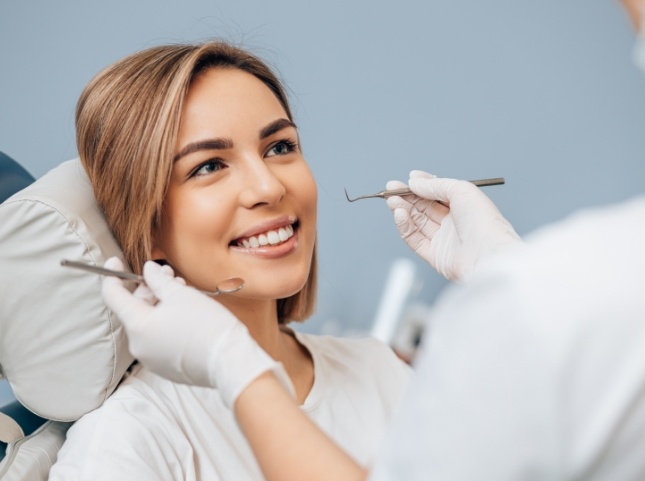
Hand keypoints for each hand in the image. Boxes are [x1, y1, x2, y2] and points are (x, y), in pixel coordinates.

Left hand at [101, 257, 293, 406]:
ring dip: (160, 305)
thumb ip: (158, 280)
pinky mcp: (165, 367)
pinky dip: (166, 324)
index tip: (115, 262)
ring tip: (182, 292)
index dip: (113, 276)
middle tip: (168, 275)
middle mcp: (138, 346)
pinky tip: (185, 314)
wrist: (230, 361)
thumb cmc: (207, 325)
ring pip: (148, 324)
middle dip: (149, 289)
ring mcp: (151, 359)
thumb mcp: (181, 294)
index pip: (113, 297)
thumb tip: (148, 270)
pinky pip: (158, 339)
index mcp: (137, 326)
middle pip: (134, 310)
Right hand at [386, 170, 520, 280]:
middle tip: (391, 188)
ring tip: (392, 200)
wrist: (489, 255)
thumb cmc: (484, 222)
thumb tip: (414, 181)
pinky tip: (399, 214)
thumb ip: (435, 185)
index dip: (421, 186)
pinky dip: (404, 226)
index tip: (407, 179)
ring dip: (402, 209)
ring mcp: (443, 239)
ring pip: (416, 222)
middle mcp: (453, 223)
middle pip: (423, 207)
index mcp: (463, 206)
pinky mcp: (434, 255)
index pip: (437, 194)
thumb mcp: (461, 190)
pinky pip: (414, 239)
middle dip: (407, 197)